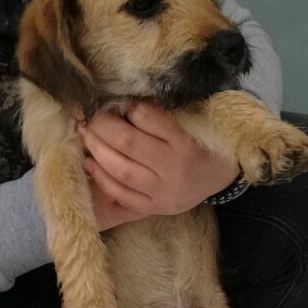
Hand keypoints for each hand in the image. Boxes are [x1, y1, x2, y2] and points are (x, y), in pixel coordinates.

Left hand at [78, 101, 238, 228]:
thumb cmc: (205, 142)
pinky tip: (90, 162)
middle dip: (102, 127)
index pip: (147, 118)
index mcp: (187, 143)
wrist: (221, 179)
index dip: (126, 107)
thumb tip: (123, 100)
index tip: (117, 102)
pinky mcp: (153, 208)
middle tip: (90, 116)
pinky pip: (120, 194)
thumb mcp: (194, 120)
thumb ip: (164, 110)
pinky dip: (100, 177)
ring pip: (119, 170)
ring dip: (96, 149)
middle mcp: (174, 170)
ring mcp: (162, 193)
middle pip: (127, 144)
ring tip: (86, 134)